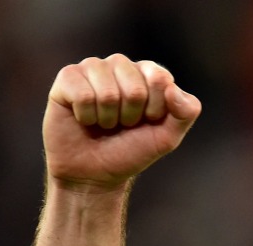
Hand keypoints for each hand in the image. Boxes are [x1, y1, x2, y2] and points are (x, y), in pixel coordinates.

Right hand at [43, 54, 200, 192]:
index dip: (155, 109)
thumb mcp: (167, 137)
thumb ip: (185, 112)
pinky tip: (84, 119)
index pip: (160, 78)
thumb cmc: (132, 151)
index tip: (148, 121)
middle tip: (123, 125)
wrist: (95, 173)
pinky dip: (87, 116)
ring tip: (104, 123)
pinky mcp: (68, 77)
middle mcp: (120, 65)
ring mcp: (92, 68)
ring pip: (108, 92)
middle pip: (135, 88)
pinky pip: (82, 94)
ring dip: (108, 118)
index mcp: (148, 73)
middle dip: (131, 117)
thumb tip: (171, 88)